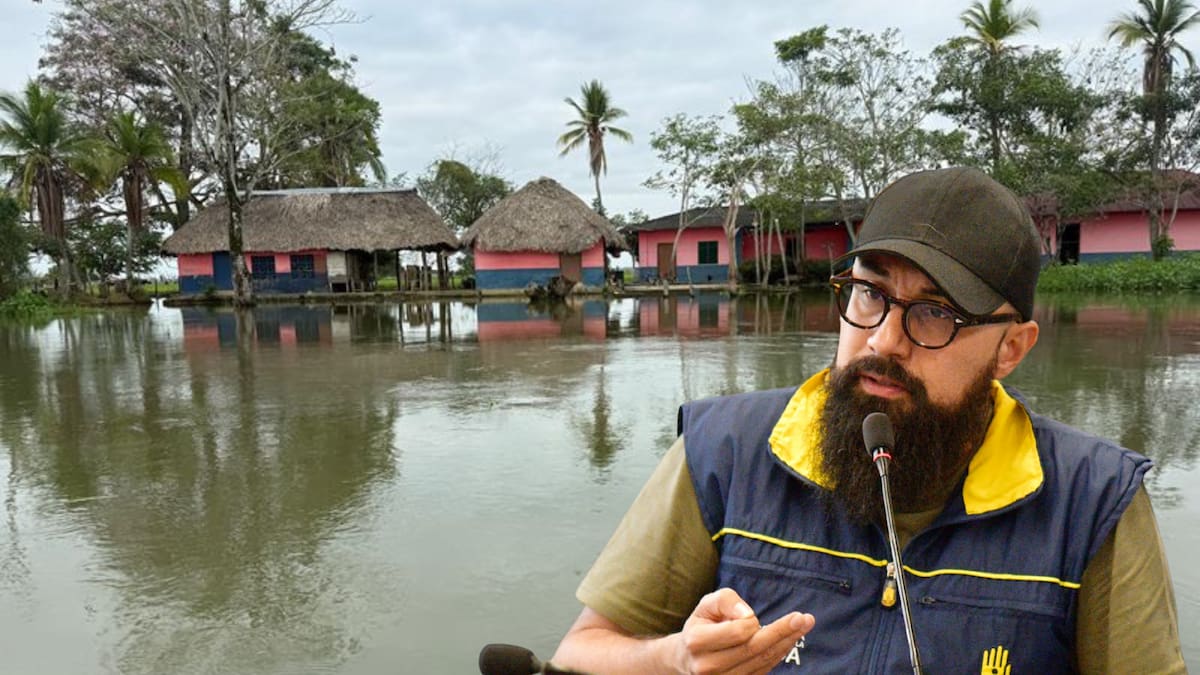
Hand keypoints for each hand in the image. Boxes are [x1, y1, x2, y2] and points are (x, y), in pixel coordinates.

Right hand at [671, 588, 814, 674]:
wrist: (689, 657)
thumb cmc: (702, 625)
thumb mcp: (706, 604)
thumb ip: (725, 601)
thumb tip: (748, 615)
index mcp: (697, 642)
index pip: (737, 632)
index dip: (750, 620)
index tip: (752, 613)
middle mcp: (708, 666)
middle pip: (754, 649)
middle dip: (782, 631)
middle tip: (805, 618)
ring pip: (762, 661)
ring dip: (786, 642)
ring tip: (805, 624)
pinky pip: (764, 669)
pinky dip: (779, 653)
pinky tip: (790, 639)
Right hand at [980, 645, 1010, 674]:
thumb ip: (1006, 672)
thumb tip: (1009, 665)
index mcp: (1001, 671)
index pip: (1003, 662)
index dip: (1005, 656)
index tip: (1006, 651)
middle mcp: (995, 669)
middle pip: (998, 660)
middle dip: (999, 653)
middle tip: (1000, 647)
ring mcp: (990, 669)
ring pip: (991, 660)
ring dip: (992, 654)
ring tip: (994, 648)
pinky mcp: (984, 670)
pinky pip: (984, 662)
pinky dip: (985, 657)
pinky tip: (986, 652)